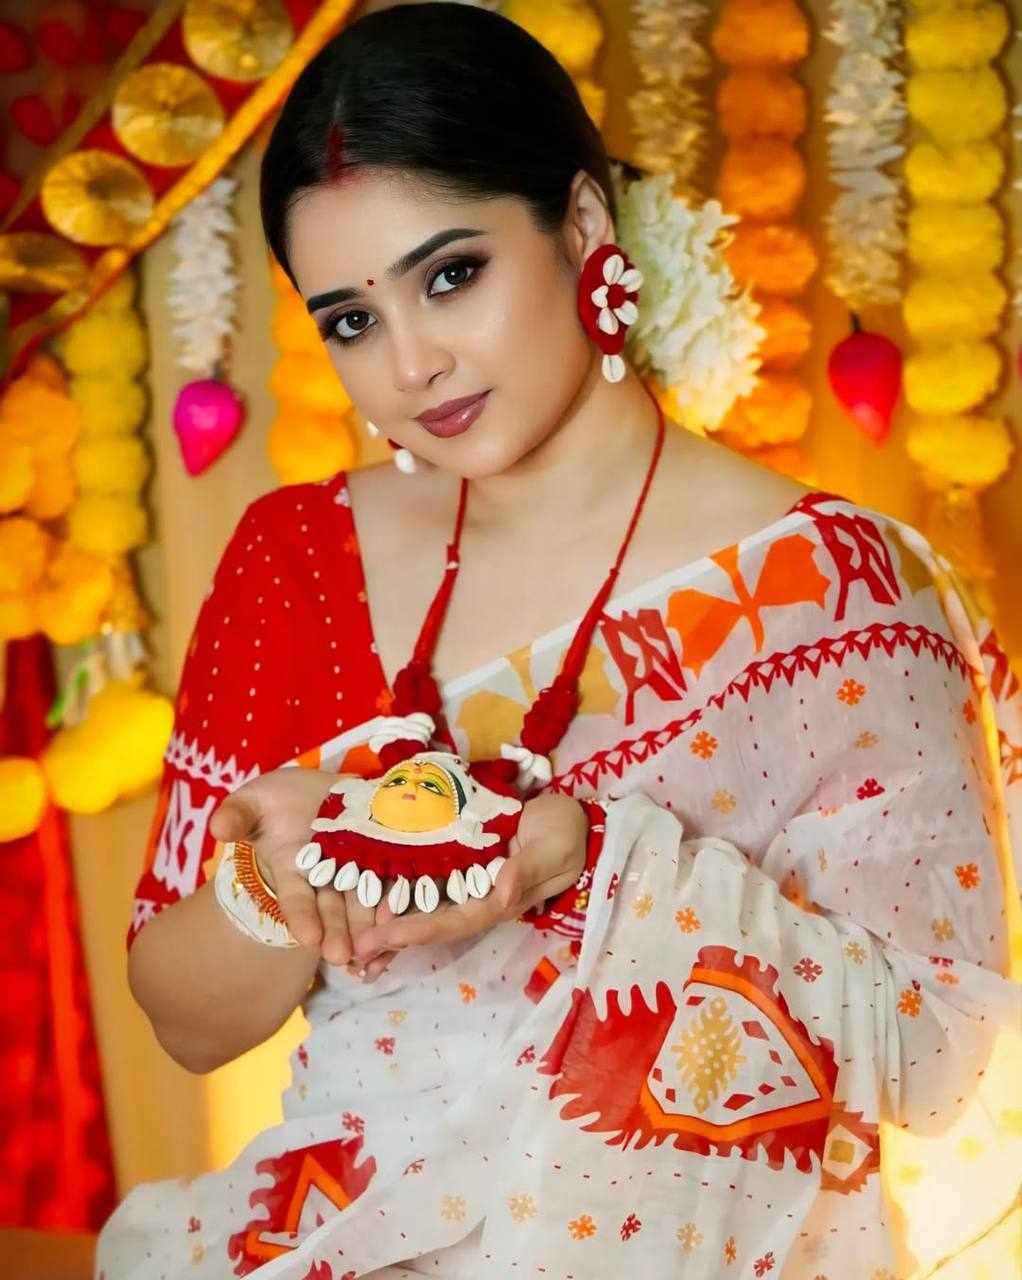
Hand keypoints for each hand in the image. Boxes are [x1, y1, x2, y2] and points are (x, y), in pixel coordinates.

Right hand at [209, 768, 397, 977]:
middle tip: (344, 957)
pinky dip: (398, 902)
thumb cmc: (279, 800)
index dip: (302, 918)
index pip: (296, 900)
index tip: (307, 939)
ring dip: (368, 928)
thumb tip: (217, 827)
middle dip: (337, 934)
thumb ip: (237, 815)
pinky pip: (392, 883)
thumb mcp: (254, 801)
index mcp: (292, 870)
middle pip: (333, 910)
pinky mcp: (382, 858)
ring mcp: (355, 871)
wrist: (320, 789)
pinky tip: (405, 919)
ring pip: (363, 903)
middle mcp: (324, 879)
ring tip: (375, 949)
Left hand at [349, 791, 587, 960]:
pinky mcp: (464, 864)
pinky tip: (372, 894)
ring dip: (392, 922)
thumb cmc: (565, 834)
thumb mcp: (554, 848)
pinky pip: (428, 882)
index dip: (419, 930)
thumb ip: (528, 869)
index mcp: (500, 902)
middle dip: (394, 937)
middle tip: (353, 949)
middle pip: (432, 923)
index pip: (455, 922)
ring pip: (426, 908)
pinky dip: (402, 892)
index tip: (384, 937)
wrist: (574, 819)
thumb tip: (502, 893)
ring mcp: (471, 884)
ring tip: (352, 932)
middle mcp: (480, 899)